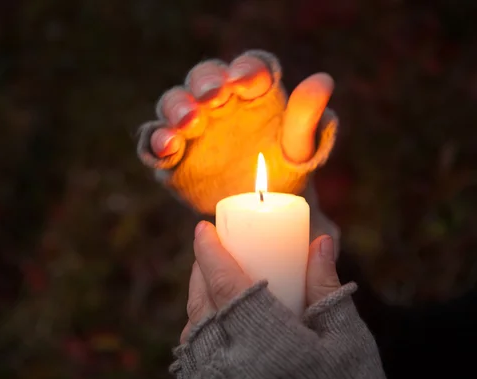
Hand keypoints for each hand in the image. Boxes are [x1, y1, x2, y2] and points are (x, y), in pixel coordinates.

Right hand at [136, 50, 337, 215]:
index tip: (248, 82)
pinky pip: (154, 142)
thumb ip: (307, 117)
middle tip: (212, 96)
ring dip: (177, 108)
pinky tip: (166, 147)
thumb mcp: (301, 148)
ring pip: (174, 104)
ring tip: (188, 123)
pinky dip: (154, 141)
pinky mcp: (173, 156)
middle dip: (205, 82)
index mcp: (253, 93)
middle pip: (205, 78)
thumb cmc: (287, 174)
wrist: (267, 214)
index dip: (246, 68)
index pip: (249, 67)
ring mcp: (192, 128)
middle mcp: (219, 103)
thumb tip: (323, 80)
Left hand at [171, 221, 393, 378]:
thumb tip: (319, 241)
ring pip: (194, 335)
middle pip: (203, 307)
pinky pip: (196, 363)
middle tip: (210, 249)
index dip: (210, 252)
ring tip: (211, 282)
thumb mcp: (347, 338)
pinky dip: (199, 333)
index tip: (202, 228)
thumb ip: (326, 287)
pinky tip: (215, 325)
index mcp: (268, 345)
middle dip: (201, 272)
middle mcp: (234, 368)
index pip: (227, 286)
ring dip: (198, 301)